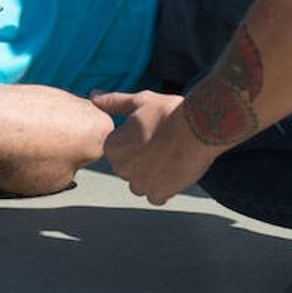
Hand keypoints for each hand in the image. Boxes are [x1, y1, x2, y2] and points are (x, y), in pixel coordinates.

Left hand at [90, 90, 217, 204]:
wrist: (197, 129)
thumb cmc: (168, 113)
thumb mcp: (139, 101)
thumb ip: (114, 102)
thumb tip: (93, 96)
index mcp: (113, 147)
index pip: (118, 152)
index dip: (135, 143)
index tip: (150, 135)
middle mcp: (121, 168)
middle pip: (129, 169)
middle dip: (142, 161)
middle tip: (161, 145)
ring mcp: (138, 184)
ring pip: (142, 184)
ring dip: (153, 176)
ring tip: (170, 158)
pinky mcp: (157, 194)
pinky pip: (156, 196)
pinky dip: (165, 188)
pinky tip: (175, 171)